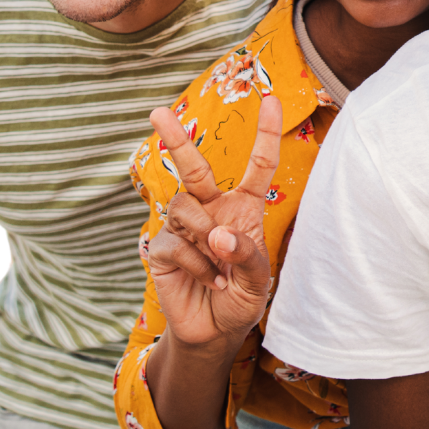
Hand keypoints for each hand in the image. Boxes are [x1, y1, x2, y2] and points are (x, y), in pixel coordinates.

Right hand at [146, 96, 281, 349]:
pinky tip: (205, 279)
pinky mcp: (161, 246)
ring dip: (204, 237)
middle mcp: (212, 209)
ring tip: (218, 266)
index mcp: (244, 208)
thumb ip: (246, 254)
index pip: (258, 166)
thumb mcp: (258, 281)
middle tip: (157, 112)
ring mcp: (184, 226)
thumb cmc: (241, 298)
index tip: (270, 98)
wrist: (214, 331)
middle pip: (194, 168)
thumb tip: (218, 233)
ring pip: (186, 206)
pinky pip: (175, 240)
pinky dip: (195, 262)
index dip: (266, 133)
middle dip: (176, 139)